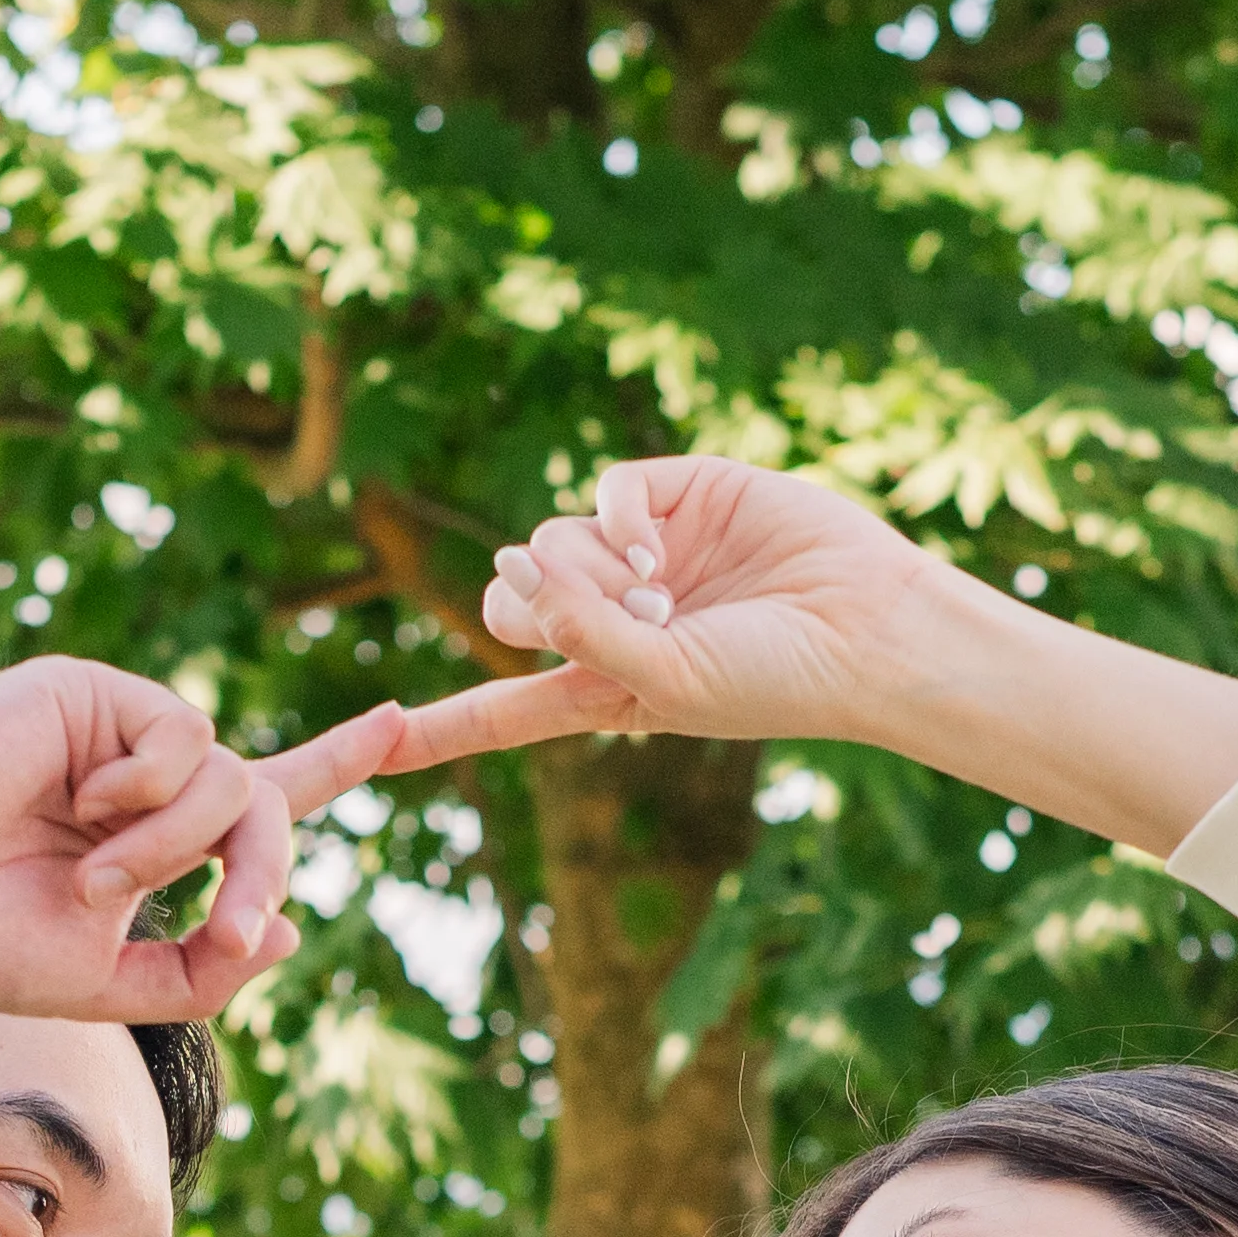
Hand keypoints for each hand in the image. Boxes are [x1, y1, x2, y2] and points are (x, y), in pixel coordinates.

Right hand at [0, 661, 318, 1025]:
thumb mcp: (108, 983)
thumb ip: (205, 967)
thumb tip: (293, 929)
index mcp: (153, 845)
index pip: (261, 803)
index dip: (333, 764)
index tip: (397, 724)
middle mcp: (146, 785)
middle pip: (265, 807)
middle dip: (264, 872)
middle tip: (232, 931)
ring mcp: (122, 734)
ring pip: (230, 781)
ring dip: (175, 850)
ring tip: (93, 877)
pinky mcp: (96, 693)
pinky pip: (186, 738)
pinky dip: (149, 791)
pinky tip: (81, 804)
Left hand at [469, 458, 955, 754]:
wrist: (865, 628)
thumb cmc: (774, 679)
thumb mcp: (662, 681)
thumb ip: (581, 633)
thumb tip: (514, 565)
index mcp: (606, 687)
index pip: (504, 709)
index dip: (440, 729)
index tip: (372, 745)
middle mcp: (615, 619)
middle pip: (510, 602)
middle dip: (532, 603)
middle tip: (604, 611)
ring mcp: (644, 555)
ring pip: (548, 541)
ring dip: (586, 564)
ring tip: (658, 587)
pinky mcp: (678, 494)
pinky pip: (602, 491)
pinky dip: (615, 515)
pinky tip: (657, 544)